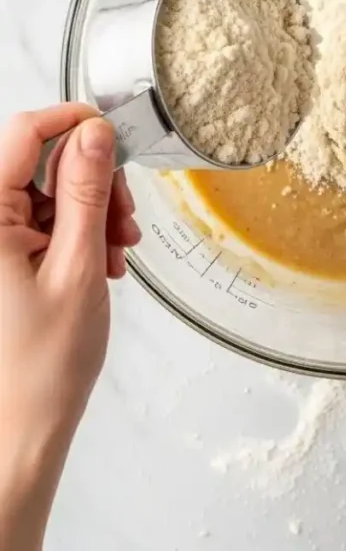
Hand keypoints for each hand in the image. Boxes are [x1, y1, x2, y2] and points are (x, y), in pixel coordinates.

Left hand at [0, 104, 140, 550]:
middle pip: (39, 162)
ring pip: (46, 191)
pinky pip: (41, 220)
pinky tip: (101, 260)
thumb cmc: (40, 367)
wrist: (18, 432)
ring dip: (90, 210)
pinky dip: (77, 232)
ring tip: (117, 251)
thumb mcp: (77, 266)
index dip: (72, 122)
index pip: (23, 133)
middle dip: (91, 180)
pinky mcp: (0, 257)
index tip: (111, 132)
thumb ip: (84, 192)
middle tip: (124, 217)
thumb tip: (94, 132)